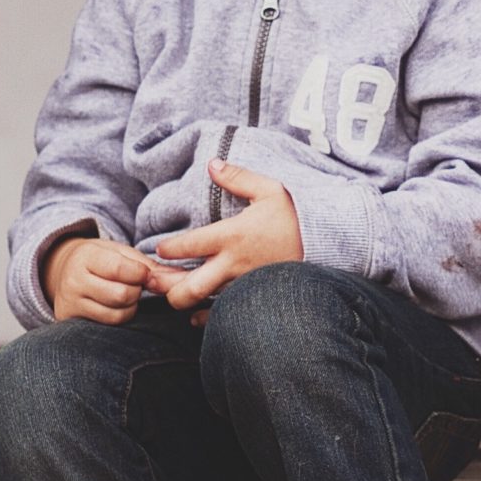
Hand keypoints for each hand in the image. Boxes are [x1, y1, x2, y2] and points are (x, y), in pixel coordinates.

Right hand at [45, 235, 165, 324]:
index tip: (143, 274)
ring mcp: (71, 303)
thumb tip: (180, 278)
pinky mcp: (71, 321)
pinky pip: (108, 325)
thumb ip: (149, 266)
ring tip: (124, 295)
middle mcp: (74, 281)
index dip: (141, 274)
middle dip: (136, 291)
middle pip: (122, 295)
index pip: (121, 269)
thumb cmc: (100, 260)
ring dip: (130, 307)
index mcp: (86, 256)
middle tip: (133, 285)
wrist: (63, 271)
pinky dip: (120, 317)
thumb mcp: (120, 253)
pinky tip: (116, 306)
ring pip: (117, 314)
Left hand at [148, 160, 303, 309]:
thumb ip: (237, 177)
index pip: (189, 246)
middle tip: (152, 280)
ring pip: (202, 303)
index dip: (168, 249)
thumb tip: (212, 163)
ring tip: (169, 293)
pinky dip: (204, 317)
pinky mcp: (252, 298)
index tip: (160, 249)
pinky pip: (222, 315)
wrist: (328, 245)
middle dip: (166, 287)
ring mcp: (242, 286)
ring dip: (181, 300)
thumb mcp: (269, 190)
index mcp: (232, 235)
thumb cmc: (297, 217)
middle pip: (188, 287)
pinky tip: (195, 312)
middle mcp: (233, 264)